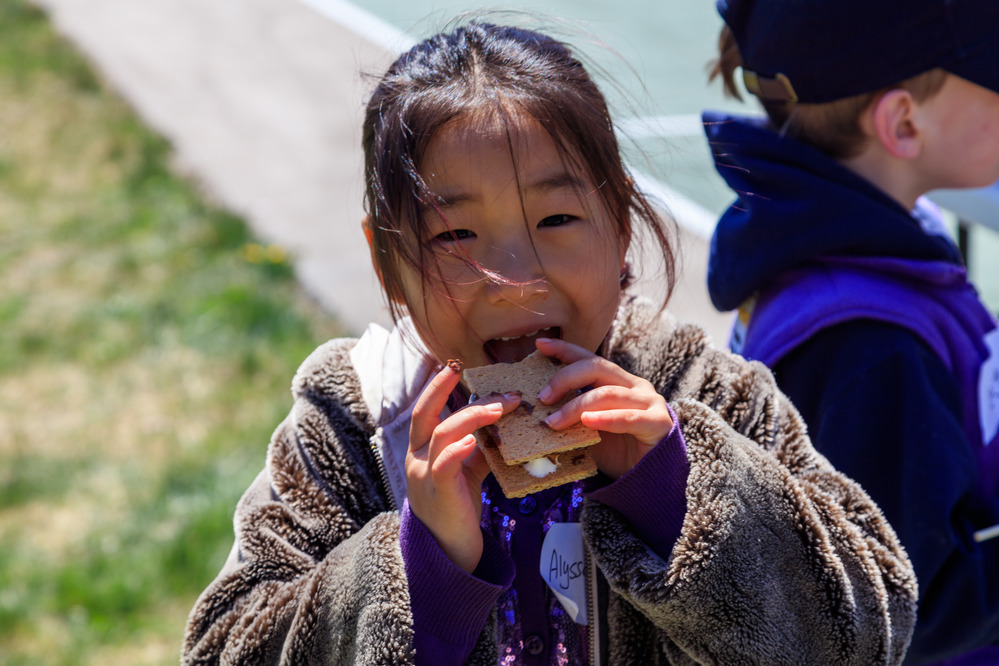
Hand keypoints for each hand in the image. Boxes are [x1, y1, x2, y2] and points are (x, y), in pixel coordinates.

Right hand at [406, 362, 520, 572]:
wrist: (451, 547)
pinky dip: (458, 450)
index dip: (437, 386)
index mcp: (421, 448)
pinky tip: (473, 440)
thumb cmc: (458, 503)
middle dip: (440, 388)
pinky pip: (443, 466)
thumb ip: (476, 443)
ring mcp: (423, 476)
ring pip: (441, 435)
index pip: (425, 409)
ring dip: (471, 416)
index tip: (454, 365)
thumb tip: (502, 417)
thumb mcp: (466, 467)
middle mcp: (416, 458)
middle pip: (424, 414)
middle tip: (463, 369)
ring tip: (499, 407)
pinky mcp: (439, 494)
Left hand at [535, 337, 672, 479]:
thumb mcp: (587, 428)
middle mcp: (634, 386)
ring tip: (554, 422)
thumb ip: (572, 413)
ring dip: (576, 406)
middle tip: (542, 398)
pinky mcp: (658, 422)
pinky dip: (605, 418)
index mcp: (617, 381)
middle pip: (596, 367)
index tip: (540, 345)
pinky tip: (587, 422)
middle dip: (565, 378)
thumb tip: (538, 407)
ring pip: (607, 393)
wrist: (648, 479)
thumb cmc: (615, 452)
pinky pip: (627, 417)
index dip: (565, 350)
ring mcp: (649, 402)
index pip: (589, 358)